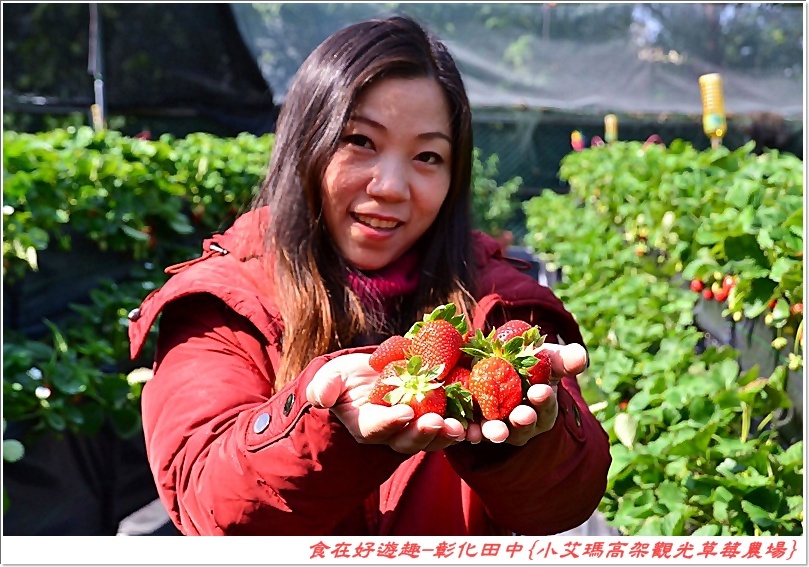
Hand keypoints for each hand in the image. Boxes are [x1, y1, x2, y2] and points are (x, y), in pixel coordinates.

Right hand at [306, 353, 465, 453]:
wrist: (367, 376)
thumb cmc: (344, 380)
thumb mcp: (329, 379)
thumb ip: (324, 388)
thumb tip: (323, 398)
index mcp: (367, 426)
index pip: (377, 428)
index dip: (389, 422)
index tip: (403, 413)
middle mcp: (393, 433)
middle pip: (410, 439)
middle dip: (425, 433)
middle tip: (439, 423)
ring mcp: (416, 427)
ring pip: (434, 436)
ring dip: (449, 433)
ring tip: (463, 428)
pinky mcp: (435, 414)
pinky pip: (451, 421)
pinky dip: (465, 421)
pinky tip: (478, 418)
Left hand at [474, 342, 587, 445]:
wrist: (495, 361)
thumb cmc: (529, 361)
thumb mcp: (546, 358)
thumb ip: (563, 359)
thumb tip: (581, 355)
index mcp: (542, 408)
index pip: (546, 407)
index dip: (544, 400)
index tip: (540, 391)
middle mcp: (521, 424)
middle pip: (523, 426)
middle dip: (523, 421)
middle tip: (522, 415)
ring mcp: (496, 426)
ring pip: (497, 433)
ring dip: (495, 432)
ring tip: (494, 430)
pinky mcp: (473, 423)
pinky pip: (471, 431)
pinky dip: (468, 432)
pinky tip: (466, 430)